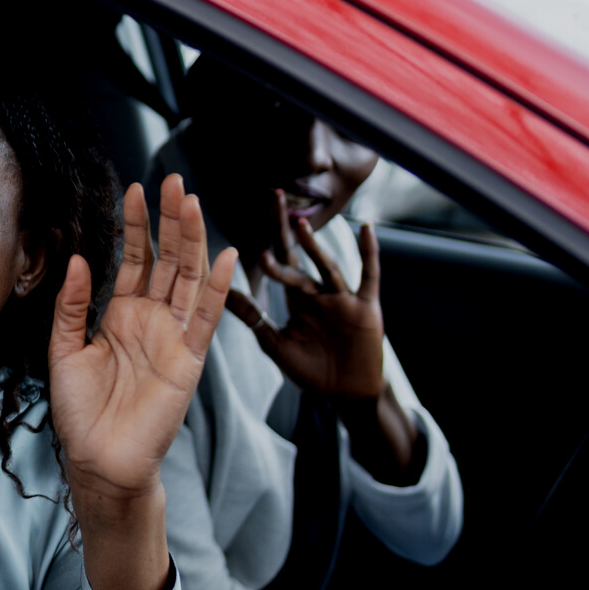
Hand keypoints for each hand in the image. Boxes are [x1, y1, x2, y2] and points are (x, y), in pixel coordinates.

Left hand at [47, 177, 235, 589]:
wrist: (99, 458)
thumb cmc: (81, 411)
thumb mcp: (64, 349)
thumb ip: (73, 305)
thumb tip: (78, 259)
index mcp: (120, 314)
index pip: (133, 259)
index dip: (135, 226)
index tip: (136, 189)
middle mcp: (150, 320)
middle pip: (166, 260)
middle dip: (169, 221)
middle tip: (173, 181)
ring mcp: (172, 337)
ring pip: (188, 279)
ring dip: (192, 242)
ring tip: (193, 203)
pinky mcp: (188, 360)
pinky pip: (206, 319)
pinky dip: (217, 289)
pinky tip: (225, 258)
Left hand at [226, 194, 385, 401]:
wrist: (347, 394)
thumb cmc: (311, 370)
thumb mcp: (275, 342)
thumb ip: (252, 317)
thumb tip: (219, 293)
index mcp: (297, 298)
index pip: (278, 263)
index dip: (265, 246)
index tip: (251, 227)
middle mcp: (318, 292)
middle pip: (300, 255)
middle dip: (286, 229)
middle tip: (273, 195)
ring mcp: (342, 297)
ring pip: (325, 266)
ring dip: (313, 247)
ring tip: (299, 225)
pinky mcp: (365, 307)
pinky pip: (369, 275)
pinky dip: (369, 253)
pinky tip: (367, 229)